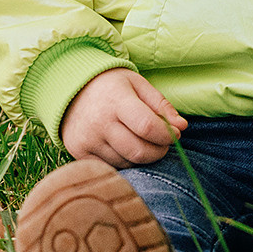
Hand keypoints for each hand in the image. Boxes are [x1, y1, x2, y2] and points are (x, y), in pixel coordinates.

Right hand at [61, 67, 186, 167]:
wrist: (71, 90)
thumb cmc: (111, 86)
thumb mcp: (138, 84)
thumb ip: (161, 105)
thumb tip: (181, 127)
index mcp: (116, 101)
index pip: (147, 127)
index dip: (167, 135)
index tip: (176, 134)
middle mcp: (99, 123)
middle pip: (139, 150)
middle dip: (159, 151)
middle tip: (164, 143)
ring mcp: (87, 141)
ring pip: (127, 162)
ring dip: (143, 157)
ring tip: (143, 142)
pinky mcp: (79, 154)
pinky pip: (111, 167)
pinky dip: (125, 161)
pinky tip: (126, 148)